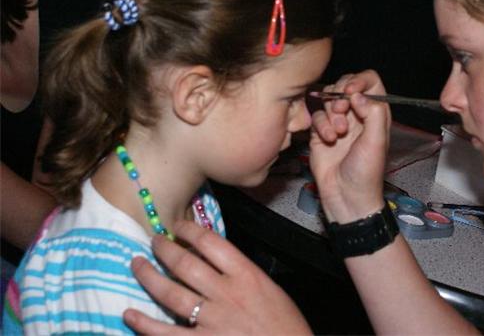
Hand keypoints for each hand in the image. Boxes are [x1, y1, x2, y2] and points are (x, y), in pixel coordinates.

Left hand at [123, 221, 311, 334]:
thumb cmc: (285, 325)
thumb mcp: (270, 290)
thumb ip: (244, 276)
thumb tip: (216, 265)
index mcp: (247, 275)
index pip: (212, 243)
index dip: (190, 230)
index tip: (179, 226)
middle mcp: (226, 293)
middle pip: (186, 264)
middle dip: (165, 249)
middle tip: (154, 241)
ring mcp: (212, 320)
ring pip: (171, 293)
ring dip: (149, 277)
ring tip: (137, 264)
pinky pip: (165, 332)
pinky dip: (144, 323)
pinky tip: (130, 313)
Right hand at [310, 70, 390, 222]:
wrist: (346, 196)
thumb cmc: (367, 172)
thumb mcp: (377, 141)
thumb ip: (373, 112)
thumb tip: (357, 94)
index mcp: (376, 113)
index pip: (370, 81)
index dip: (360, 80)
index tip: (351, 91)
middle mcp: (358, 114)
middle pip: (346, 85)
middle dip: (341, 94)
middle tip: (342, 109)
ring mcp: (338, 121)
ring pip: (329, 99)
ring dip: (332, 112)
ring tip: (338, 132)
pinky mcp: (320, 131)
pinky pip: (317, 115)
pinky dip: (321, 125)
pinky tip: (328, 139)